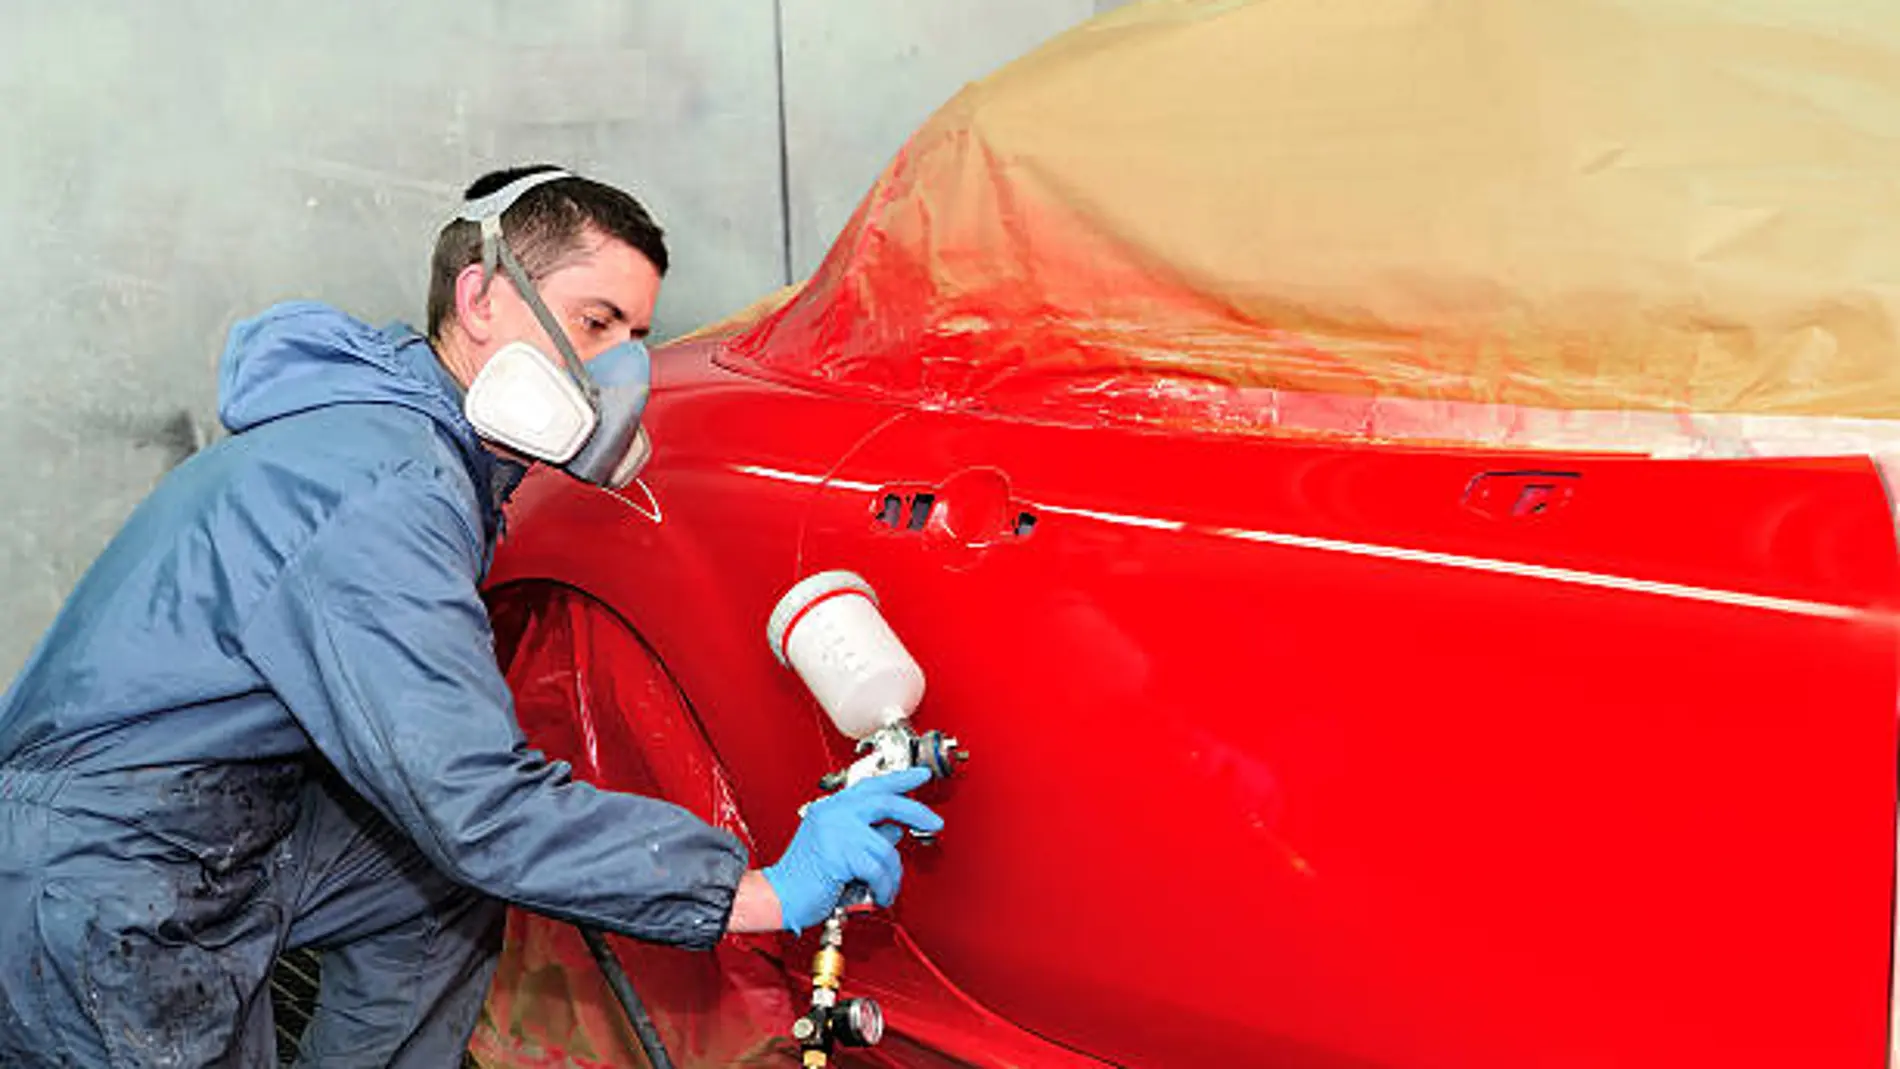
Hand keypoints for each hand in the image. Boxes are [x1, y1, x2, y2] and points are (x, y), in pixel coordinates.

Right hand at [761, 767, 943, 931]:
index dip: (899, 779)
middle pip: (884, 802)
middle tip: (934, 822)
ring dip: (892, 875)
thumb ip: (863, 833)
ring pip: (886, 848)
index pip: (871, 786)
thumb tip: (894, 827)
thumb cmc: (804, 879)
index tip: (920, 775)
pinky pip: (878, 869)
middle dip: (915, 811)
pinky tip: (879, 894)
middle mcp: (833, 813)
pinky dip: (883, 886)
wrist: (778, 897)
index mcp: (831, 809)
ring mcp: (836, 831)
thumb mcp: (836, 847)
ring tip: (885, 888)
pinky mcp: (839, 853)